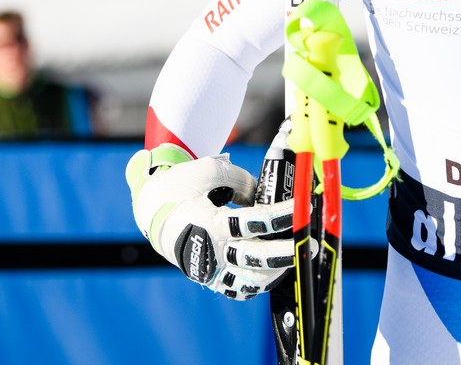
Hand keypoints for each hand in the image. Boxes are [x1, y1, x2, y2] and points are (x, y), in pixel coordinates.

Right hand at [126, 145, 293, 299]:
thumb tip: (270, 195)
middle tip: (308, 245)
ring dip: (276, 271)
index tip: (302, 209)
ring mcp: (211, 269)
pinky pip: (239, 288)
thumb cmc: (182, 188)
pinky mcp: (210, 279)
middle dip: (287, 253)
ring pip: (251, 280)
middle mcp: (212, 251)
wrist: (152, 211)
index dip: (281, 217)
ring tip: (293, 257)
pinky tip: (273, 270)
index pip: (255, 222)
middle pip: (257, 258)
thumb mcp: (211, 173)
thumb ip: (244, 183)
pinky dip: (258, 283)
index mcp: (211, 222)